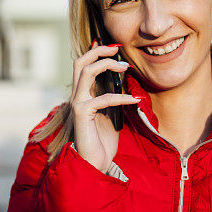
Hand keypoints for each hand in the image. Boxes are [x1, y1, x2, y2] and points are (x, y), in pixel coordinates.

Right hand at [70, 41, 140, 172]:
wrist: (94, 163)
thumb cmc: (102, 141)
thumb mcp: (111, 113)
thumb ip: (113, 97)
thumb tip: (125, 80)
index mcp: (83, 94)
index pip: (83, 65)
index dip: (96, 52)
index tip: (115, 48)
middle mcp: (76, 96)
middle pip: (80, 62)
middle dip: (99, 51)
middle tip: (117, 50)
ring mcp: (77, 104)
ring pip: (86, 71)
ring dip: (106, 65)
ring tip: (125, 67)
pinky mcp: (81, 113)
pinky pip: (102, 98)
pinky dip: (120, 97)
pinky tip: (134, 100)